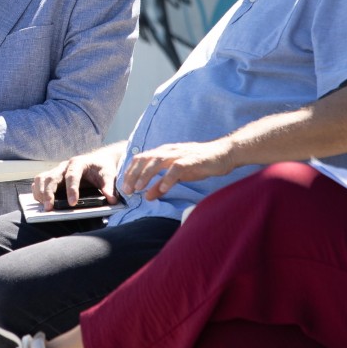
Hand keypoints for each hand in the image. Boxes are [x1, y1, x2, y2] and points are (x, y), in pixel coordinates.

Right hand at [31, 149, 118, 208]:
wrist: (98, 160)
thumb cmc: (102, 168)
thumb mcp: (108, 174)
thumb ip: (109, 186)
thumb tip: (111, 200)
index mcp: (78, 163)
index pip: (72, 175)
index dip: (71, 189)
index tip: (72, 203)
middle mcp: (64, 165)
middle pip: (52, 177)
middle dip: (49, 193)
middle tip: (49, 208)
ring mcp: (57, 170)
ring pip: (42, 178)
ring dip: (41, 192)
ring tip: (44, 207)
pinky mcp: (53, 176)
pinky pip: (40, 181)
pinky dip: (38, 191)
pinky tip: (41, 202)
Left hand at [119, 138, 235, 201]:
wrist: (222, 153)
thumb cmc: (199, 163)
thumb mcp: (177, 175)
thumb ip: (162, 185)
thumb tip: (147, 196)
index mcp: (163, 153)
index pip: (140, 158)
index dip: (130, 171)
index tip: (123, 186)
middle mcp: (168, 151)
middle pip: (144, 159)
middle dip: (133, 175)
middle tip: (127, 190)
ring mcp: (179, 154)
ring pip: (157, 162)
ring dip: (146, 175)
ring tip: (139, 188)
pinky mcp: (191, 160)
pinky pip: (176, 168)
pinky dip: (168, 178)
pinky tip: (164, 188)